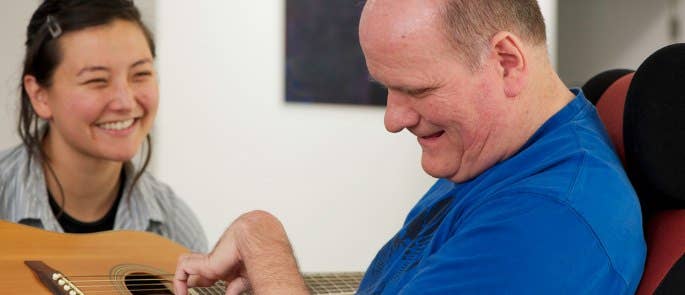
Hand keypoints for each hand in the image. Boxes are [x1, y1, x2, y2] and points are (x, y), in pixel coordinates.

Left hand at [174, 210, 308, 294]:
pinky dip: (179, 282)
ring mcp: (209, 262)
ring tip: (181, 293)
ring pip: (186, 263)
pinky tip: (183, 294)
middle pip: (196, 269)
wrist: (257, 239)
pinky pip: (183, 270)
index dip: (202, 283)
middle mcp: (216, 262)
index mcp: (226, 266)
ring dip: (180, 279)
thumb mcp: (246, 278)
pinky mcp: (204, 263)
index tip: (202, 289)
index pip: (209, 274)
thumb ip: (236, 287)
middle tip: (184, 292)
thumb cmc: (259, 254)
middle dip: (188, 281)